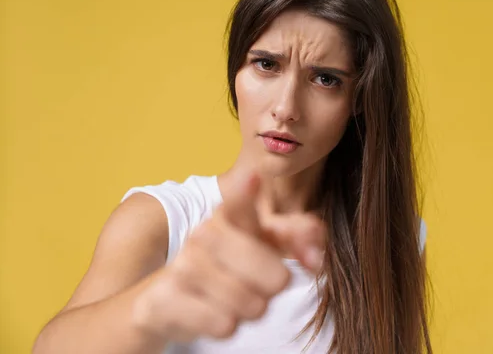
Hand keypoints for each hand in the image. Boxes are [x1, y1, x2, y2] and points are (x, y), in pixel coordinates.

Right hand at [132, 172, 326, 342]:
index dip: (247, 192)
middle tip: (260, 283)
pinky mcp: (166, 297)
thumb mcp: (264, 243)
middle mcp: (205, 233)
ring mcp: (184, 264)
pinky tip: (211, 311)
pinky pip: (223, 324)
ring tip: (233, 297)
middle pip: (276, 278)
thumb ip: (299, 236)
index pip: (241, 200)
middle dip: (274, 288)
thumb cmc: (228, 265)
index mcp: (232, 214)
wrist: (168, 297)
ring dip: (250, 308)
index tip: (252, 177)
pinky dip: (225, 324)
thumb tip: (317, 249)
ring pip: (251, 305)